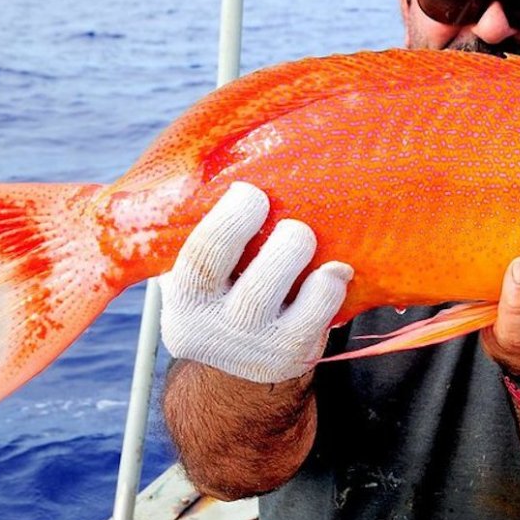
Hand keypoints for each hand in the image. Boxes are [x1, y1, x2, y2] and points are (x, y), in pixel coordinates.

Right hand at [160, 181, 351, 383]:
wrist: (231, 356)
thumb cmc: (217, 286)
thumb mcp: (192, 265)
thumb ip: (195, 227)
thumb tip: (222, 163)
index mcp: (185, 298)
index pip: (205, 258)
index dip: (232, 219)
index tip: (250, 191)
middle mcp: (218, 330)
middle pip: (256, 290)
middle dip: (284, 245)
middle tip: (292, 225)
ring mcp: (258, 348)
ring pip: (293, 304)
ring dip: (305, 262)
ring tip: (305, 238)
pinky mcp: (293, 356)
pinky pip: (319, 316)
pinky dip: (330, 286)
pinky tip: (334, 269)